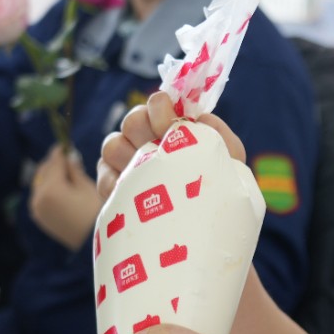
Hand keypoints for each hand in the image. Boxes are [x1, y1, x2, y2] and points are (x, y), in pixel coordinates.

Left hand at [29, 145, 101, 248]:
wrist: (93, 248)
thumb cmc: (97, 216)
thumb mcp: (88, 189)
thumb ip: (74, 170)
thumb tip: (68, 157)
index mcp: (50, 189)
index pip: (53, 162)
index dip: (61, 152)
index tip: (66, 144)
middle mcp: (38, 198)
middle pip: (43, 171)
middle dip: (54, 164)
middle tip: (68, 159)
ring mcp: (37, 209)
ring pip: (41, 183)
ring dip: (51, 176)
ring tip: (67, 174)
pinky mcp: (40, 217)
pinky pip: (42, 195)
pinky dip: (49, 189)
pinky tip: (63, 189)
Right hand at [97, 91, 243, 200]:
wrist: (211, 229)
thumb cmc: (222, 187)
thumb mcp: (229, 157)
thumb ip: (216, 132)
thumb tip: (197, 117)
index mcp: (173, 127)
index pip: (156, 103)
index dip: (159, 108)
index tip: (169, 125)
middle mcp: (147, 141)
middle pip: (132, 120)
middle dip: (144, 129)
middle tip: (160, 148)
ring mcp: (128, 164)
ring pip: (113, 145)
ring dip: (129, 156)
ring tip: (150, 174)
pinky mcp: (115, 189)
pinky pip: (104, 177)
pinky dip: (115, 183)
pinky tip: (133, 193)